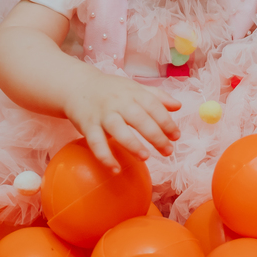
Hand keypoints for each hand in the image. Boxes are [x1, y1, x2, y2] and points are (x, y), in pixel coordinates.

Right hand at [64, 74, 181, 170]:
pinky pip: (96, 143)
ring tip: (145, 157)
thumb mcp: (135, 88)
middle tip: (168, 151)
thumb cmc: (112, 91)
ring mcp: (103, 115)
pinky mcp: (88, 126)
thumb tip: (178, 106)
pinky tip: (115, 169)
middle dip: (155, 135)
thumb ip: (157, 97)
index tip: (176, 136)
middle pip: (139, 119)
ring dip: (132, 144)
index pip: (153, 106)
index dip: (166, 121)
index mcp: (133, 93)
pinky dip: (105, 157)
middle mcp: (119, 103)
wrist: (78, 86)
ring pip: (118, 130)